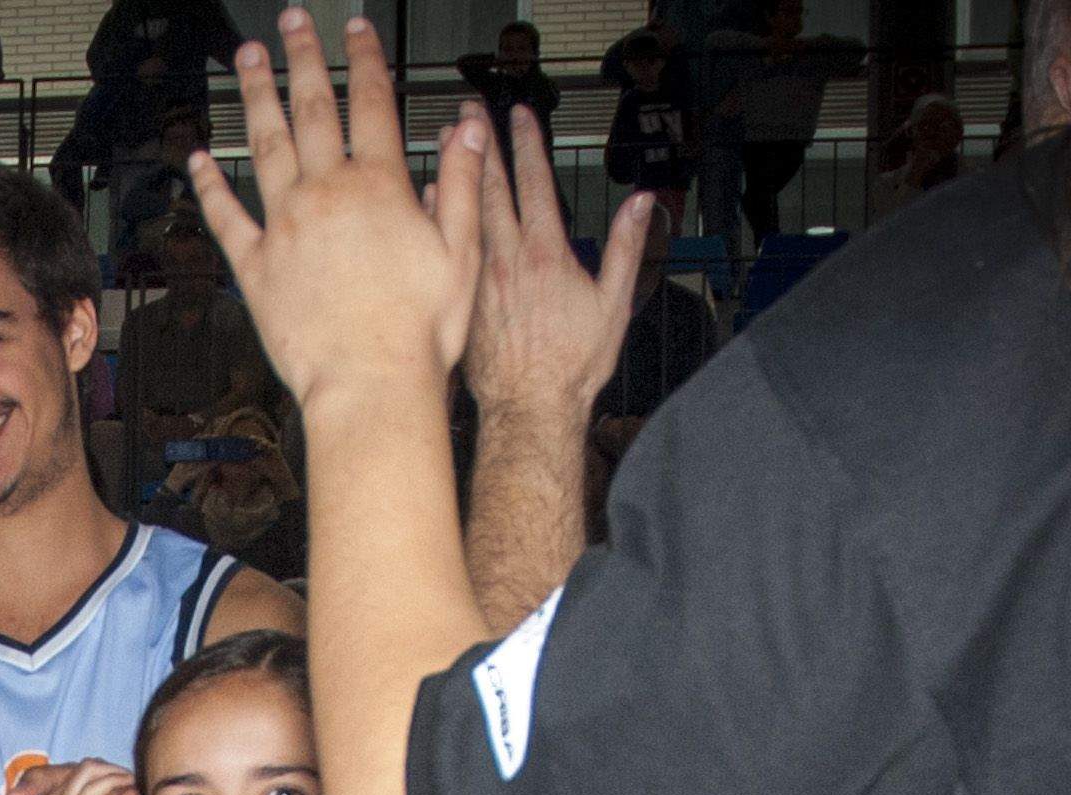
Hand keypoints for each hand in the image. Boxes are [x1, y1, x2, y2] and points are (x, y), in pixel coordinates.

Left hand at [188, 14, 482, 408]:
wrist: (369, 385)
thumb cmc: (420, 333)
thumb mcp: (461, 253)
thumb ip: (459, 184)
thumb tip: (466, 130)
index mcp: (379, 188)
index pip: (372, 104)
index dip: (363, 60)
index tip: (355, 29)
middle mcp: (326, 196)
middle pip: (313, 110)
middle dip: (303, 60)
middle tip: (291, 23)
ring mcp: (285, 228)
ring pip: (265, 146)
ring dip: (256, 98)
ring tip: (248, 61)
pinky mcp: (256, 267)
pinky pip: (227, 216)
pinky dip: (211, 185)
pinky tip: (200, 158)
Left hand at [450, 81, 650, 419]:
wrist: (530, 409)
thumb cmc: (572, 366)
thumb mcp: (614, 304)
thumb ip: (626, 247)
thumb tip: (641, 204)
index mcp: (545, 254)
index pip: (535, 183)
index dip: (527, 144)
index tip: (519, 114)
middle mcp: (506, 259)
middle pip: (489, 188)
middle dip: (481, 143)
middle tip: (468, 109)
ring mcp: (478, 279)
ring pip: (461, 212)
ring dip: (454, 170)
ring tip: (443, 137)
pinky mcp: (461, 299)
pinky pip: (446, 246)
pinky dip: (437, 215)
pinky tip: (429, 196)